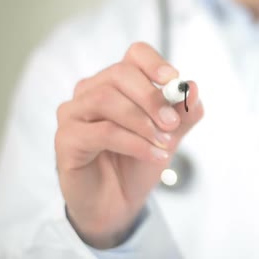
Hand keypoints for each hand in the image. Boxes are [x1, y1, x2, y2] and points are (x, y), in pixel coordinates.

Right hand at [55, 42, 203, 248]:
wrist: (116, 204)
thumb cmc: (137, 164)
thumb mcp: (169, 137)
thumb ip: (183, 113)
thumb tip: (193, 87)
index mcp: (116, 83)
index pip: (134, 55)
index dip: (155, 63)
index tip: (174, 80)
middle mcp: (90, 91)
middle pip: (120, 74)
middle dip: (151, 98)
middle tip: (172, 123)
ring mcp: (73, 113)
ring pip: (107, 100)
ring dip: (142, 122)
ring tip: (164, 144)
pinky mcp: (66, 139)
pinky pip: (101, 132)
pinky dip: (134, 143)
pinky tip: (153, 155)